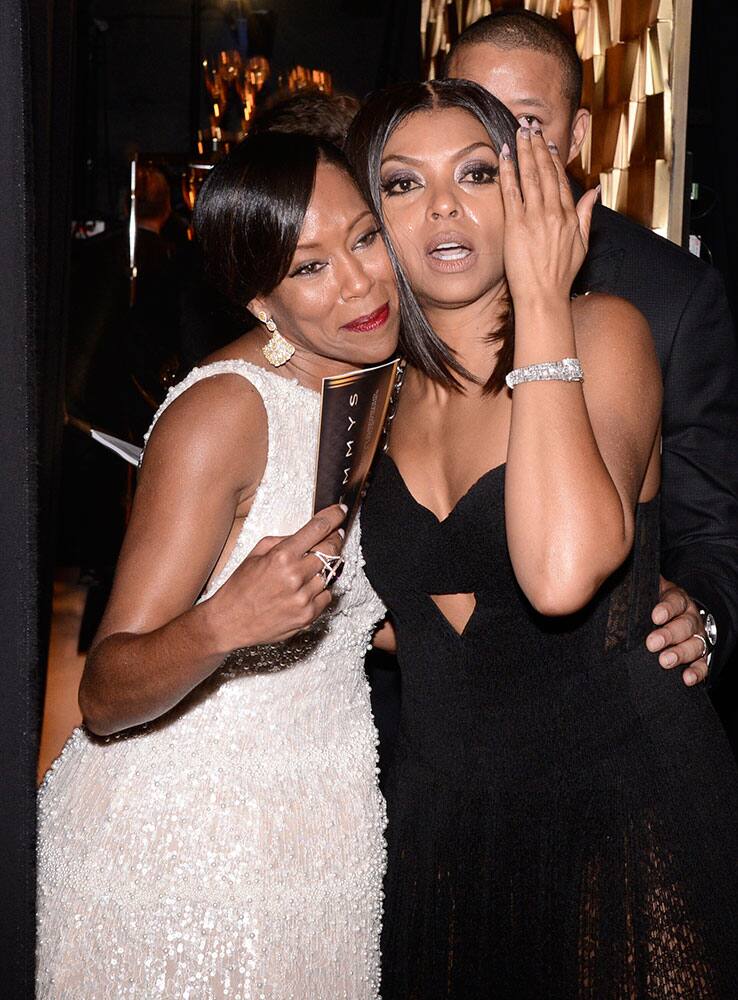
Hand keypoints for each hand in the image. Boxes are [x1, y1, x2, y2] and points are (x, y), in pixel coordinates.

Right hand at [208, 504, 345, 651]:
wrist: (229, 621)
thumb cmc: (240, 587)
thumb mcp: (256, 553)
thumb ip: (284, 540)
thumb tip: (309, 533)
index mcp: (282, 556)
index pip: (318, 528)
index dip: (334, 516)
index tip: (341, 510)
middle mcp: (295, 576)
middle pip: (332, 549)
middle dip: (335, 540)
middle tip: (333, 537)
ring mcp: (304, 598)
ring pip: (332, 573)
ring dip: (326, 568)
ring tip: (309, 570)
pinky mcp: (308, 615)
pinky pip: (327, 596)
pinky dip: (321, 590)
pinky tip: (305, 589)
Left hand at [498, 126, 598, 306]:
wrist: (543, 296)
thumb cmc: (560, 275)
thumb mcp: (581, 244)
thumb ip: (587, 214)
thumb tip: (595, 191)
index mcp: (570, 216)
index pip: (560, 179)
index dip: (553, 158)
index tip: (547, 143)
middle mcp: (554, 212)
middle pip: (545, 171)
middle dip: (537, 146)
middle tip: (530, 126)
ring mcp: (535, 217)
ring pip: (529, 175)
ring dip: (524, 150)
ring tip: (519, 132)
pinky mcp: (516, 225)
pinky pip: (511, 192)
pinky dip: (509, 171)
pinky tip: (506, 155)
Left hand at [645, 575, 708, 685]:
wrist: (671, 615)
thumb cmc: (651, 604)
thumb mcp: (646, 591)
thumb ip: (635, 589)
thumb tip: (611, 580)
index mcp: (676, 599)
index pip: (675, 601)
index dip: (666, 608)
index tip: (655, 616)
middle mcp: (689, 617)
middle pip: (684, 625)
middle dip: (669, 634)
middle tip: (652, 643)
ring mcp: (696, 637)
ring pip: (695, 644)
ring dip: (680, 653)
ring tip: (665, 661)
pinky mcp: (699, 655)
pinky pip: (703, 664)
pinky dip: (697, 672)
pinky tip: (687, 678)